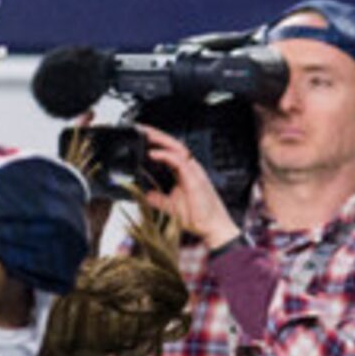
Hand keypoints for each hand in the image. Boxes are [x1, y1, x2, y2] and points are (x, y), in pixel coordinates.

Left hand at [133, 124, 240, 247]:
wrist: (213, 227)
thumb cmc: (198, 216)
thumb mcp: (170, 206)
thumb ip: (158, 198)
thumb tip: (145, 194)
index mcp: (185, 172)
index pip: (170, 151)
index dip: (158, 142)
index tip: (142, 136)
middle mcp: (191, 168)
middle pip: (174, 144)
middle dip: (157, 135)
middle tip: (141, 128)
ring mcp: (194, 171)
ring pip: (177, 148)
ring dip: (160, 140)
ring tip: (145, 135)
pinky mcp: (196, 178)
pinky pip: (180, 161)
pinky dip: (165, 156)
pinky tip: (153, 154)